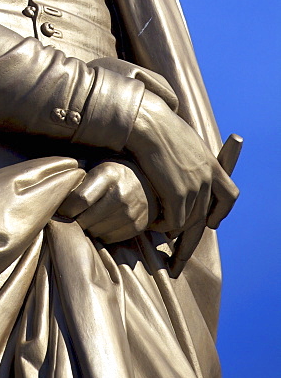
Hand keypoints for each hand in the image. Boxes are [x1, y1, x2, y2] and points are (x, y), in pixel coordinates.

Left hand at [56, 160, 157, 243]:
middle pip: (85, 219)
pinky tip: (100, 222)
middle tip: (71, 216)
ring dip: (86, 227)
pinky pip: (108, 238)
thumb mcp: (97, 165)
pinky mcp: (137, 227)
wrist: (149, 183)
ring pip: (95, 231)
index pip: (80, 199)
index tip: (60, 208)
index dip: (66, 207)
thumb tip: (54, 190)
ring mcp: (131, 212)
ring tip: (86, 217)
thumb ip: (79, 176)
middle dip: (74, 220)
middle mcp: (121, 193)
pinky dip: (100, 233)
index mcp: (108, 174)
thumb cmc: (114, 173)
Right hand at [126, 90, 238, 237]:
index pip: (229, 195)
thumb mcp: (184, 140)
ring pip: (187, 221)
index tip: (212, 223)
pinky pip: (173, 221)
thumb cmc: (158, 126)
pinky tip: (151, 223)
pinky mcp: (178, 194)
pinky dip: (162, 226)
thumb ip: (190, 159)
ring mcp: (194, 187)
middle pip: (204, 217)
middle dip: (191, 239)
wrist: (148, 121)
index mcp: (211, 164)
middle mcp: (207, 178)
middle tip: (179, 255)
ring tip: (158, 230)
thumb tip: (183, 166)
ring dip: (172, 230)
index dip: (221, 212)